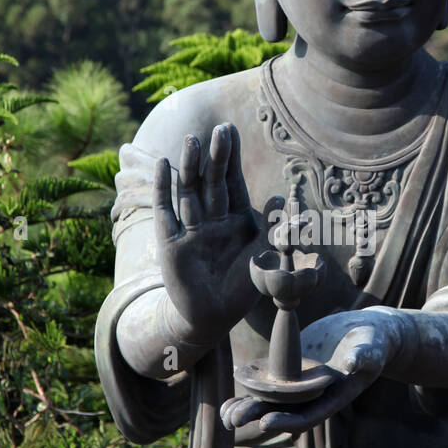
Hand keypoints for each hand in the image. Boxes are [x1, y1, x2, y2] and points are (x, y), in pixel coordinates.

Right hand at [154, 123, 276, 347]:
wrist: (211, 317)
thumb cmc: (241, 289)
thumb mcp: (262, 258)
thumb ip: (273, 228)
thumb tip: (284, 195)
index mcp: (234, 219)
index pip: (232, 182)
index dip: (231, 158)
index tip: (231, 130)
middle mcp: (211, 219)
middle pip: (211, 181)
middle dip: (215, 157)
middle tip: (219, 130)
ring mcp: (189, 228)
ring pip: (188, 190)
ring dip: (189, 165)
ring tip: (191, 140)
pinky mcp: (169, 240)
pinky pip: (165, 209)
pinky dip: (163, 187)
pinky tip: (164, 164)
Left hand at [220, 309, 403, 438]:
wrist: (365, 335)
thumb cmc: (374, 342)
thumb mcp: (372, 348)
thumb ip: (365, 356)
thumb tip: (354, 363)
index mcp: (332, 398)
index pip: (307, 416)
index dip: (286, 420)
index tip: (265, 422)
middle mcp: (313, 397)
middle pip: (283, 413)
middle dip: (258, 416)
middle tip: (233, 420)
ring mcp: (300, 387)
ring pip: (270, 403)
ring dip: (247, 409)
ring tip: (226, 414)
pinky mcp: (290, 372)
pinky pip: (265, 387)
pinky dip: (247, 393)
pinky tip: (227, 400)